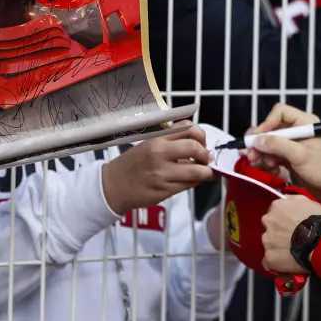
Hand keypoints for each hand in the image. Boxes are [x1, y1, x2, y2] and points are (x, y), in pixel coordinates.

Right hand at [101, 122, 215, 214]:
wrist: (113, 186)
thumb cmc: (133, 164)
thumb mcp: (149, 144)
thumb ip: (171, 141)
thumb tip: (199, 144)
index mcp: (156, 140)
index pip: (188, 129)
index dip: (201, 136)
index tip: (203, 142)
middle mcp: (160, 155)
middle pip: (195, 148)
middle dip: (206, 155)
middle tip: (207, 159)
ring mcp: (162, 174)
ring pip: (196, 172)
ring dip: (206, 172)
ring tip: (206, 172)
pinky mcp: (163, 191)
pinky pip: (187, 186)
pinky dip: (195, 182)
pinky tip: (192, 181)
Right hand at [246, 104, 320, 215]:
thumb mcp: (300, 155)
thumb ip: (278, 145)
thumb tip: (257, 140)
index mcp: (305, 122)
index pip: (280, 113)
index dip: (267, 123)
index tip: (257, 138)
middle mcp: (298, 131)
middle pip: (271, 129)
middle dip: (260, 142)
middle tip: (250, 154)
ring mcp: (294, 145)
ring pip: (270, 144)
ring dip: (264, 154)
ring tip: (265, 165)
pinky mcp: (291, 158)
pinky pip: (274, 156)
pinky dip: (269, 162)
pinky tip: (272, 170)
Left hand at [261, 195, 320, 273]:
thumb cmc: (318, 221)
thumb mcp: (307, 201)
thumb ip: (292, 200)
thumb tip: (287, 200)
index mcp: (277, 206)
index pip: (274, 213)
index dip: (283, 220)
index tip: (290, 225)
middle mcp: (269, 221)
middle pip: (269, 228)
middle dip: (278, 233)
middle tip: (292, 238)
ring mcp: (267, 239)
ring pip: (269, 245)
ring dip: (277, 248)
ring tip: (292, 251)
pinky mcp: (269, 256)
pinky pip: (269, 262)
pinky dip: (276, 263)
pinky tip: (287, 263)